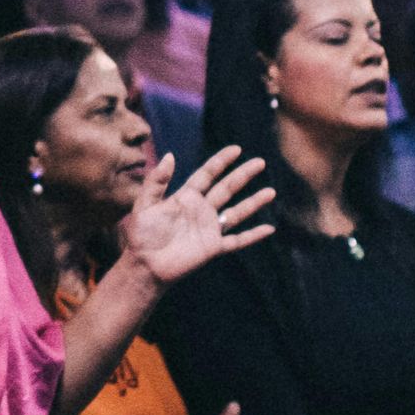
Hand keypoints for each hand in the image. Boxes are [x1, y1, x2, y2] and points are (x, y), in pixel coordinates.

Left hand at [119, 145, 273, 292]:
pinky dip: (253, 235)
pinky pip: (238, 240)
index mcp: (186, 197)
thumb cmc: (142, 235)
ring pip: (237, 212)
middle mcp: (201, 210)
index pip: (207, 174)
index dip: (221, 161)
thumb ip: (156, 181)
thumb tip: (170, 155)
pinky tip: (269, 229)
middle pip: (227, 188)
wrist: (145, 265)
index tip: (236, 149)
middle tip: (260, 162)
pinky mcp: (214, 247)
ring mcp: (209, 228)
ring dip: (254, 202)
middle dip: (243, 175)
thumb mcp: (145, 204)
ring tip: (272, 191)